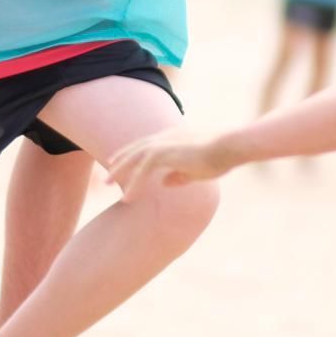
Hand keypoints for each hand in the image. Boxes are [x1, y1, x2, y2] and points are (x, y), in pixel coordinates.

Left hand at [108, 129, 232, 199]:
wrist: (228, 147)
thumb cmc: (219, 157)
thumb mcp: (196, 170)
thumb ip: (179, 175)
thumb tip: (163, 182)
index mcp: (174, 137)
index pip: (149, 144)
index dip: (135, 153)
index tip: (123, 160)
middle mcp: (165, 137)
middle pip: (136, 148)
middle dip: (121, 159)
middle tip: (109, 170)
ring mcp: (163, 143)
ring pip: (133, 158)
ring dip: (119, 171)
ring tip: (106, 184)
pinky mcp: (162, 153)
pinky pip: (141, 171)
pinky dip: (133, 184)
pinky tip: (127, 199)